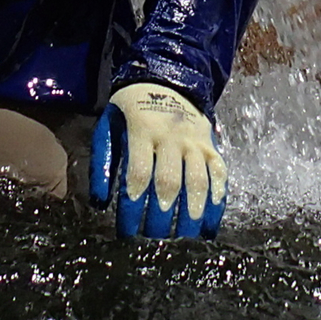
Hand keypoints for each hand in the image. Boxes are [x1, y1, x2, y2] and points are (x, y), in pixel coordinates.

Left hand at [90, 81, 225, 238]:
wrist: (166, 78)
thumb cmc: (130, 111)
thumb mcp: (109, 126)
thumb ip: (104, 162)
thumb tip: (101, 203)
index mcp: (142, 130)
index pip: (138, 173)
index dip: (133, 206)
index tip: (127, 231)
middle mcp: (171, 135)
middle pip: (169, 181)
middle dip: (162, 215)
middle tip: (155, 241)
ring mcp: (194, 139)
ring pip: (198, 179)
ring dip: (193, 211)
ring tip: (186, 237)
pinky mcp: (210, 143)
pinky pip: (219, 172)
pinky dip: (218, 198)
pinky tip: (210, 220)